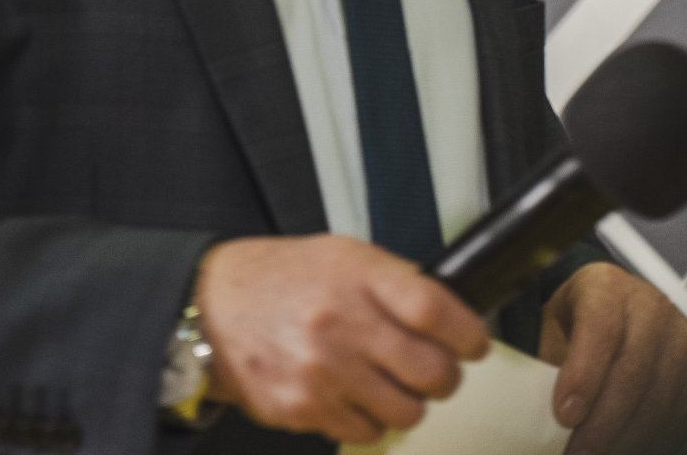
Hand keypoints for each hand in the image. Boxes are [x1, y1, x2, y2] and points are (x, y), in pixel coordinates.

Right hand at [193, 234, 488, 444]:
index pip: (435, 311)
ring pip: (405, 411)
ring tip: (395, 386)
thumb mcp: (342, 255)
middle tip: (441, 372)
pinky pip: (365, 432)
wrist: (211, 308)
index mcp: (356, 277)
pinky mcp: (302, 410)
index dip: (468, 333)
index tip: (474, 343)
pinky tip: (358, 397)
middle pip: (430, 370)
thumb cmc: (280, 278)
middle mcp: (340, 324)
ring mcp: (321, 372)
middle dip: (447, 377)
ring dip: (411, 403)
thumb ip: (394, 281)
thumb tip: (449, 313)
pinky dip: (371, 420)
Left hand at [538, 263, 686, 454]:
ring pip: (658, 401)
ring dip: (625, 442)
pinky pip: (681, 416)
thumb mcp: (549, 337)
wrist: (617, 321)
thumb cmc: (575, 333)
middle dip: (601, 426)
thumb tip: (527, 418)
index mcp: (606, 287)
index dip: (584, 375)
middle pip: (632, 373)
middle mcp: (652, 306)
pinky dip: (651, 443)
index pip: (601, 327)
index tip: (564, 416)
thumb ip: (542, 372)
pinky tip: (625, 451)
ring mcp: (684, 337)